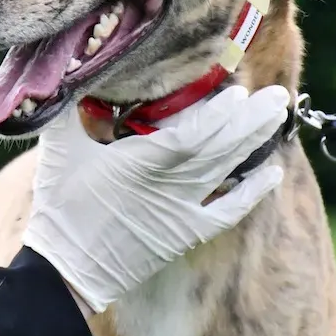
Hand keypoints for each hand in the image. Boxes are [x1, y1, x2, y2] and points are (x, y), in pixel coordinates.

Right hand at [22, 85, 288, 314]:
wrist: (67, 270)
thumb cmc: (61, 205)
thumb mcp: (57, 148)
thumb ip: (68, 105)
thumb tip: (75, 65)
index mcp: (141, 162)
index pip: (191, 135)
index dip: (217, 114)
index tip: (237, 91)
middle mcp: (170, 185)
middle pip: (220, 148)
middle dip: (250, 120)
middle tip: (277, 94)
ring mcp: (183, 211)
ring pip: (228, 172)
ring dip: (254, 143)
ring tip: (277, 116)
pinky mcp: (187, 233)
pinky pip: (229, 211)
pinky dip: (253, 192)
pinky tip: (274, 173)